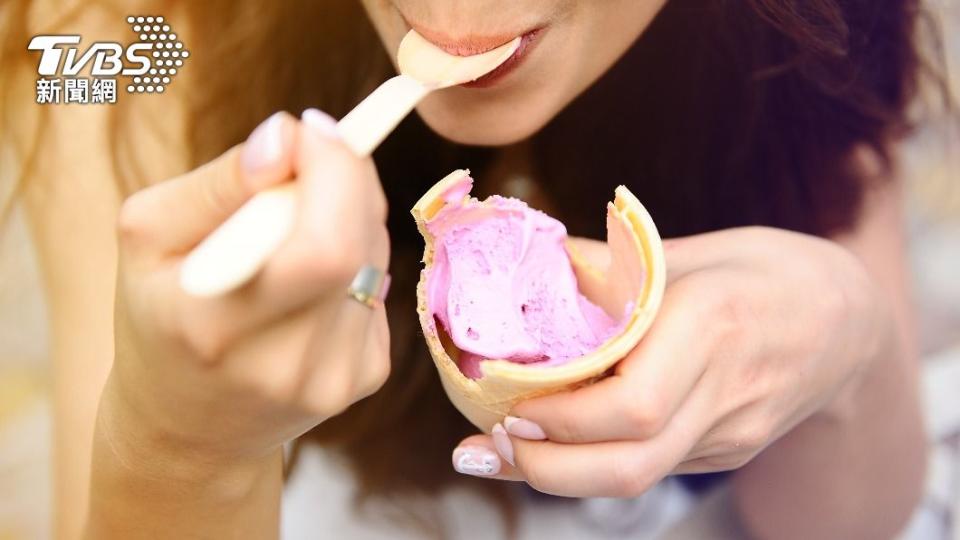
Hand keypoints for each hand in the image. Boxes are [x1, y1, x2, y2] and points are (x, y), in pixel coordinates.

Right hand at [104, 110, 390, 468]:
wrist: (189, 428)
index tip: (309, 130)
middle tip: (314, 156)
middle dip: (346, 178)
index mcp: (216, 329)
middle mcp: (286, 366)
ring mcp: (334, 379)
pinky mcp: (364, 378)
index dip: (333, 172)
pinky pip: (378, 287)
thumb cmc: (160, 317)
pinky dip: (354, 257)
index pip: (321, 246)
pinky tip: (313, 273)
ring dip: (351, 214)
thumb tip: (288, 138)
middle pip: (358, 247)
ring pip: (375, 258)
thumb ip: (218, 183)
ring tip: (300, 219)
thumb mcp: (148, 238)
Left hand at [452, 228, 883, 496]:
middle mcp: (725, 391)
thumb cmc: (764, 270)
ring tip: (502, 450)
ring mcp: (731, 432)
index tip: (505, 403)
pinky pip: (653, 466)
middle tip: (486, 445)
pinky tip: (556, 441)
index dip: (561, 418)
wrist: (849, 321)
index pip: (633, 404)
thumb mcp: (691, 249)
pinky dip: (593, 461)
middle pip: (630, 465)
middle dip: (546, 468)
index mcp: (714, 325)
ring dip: (560, 475)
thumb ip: (611, 265)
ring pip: (638, 478)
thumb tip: (528, 266)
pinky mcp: (728, 451)